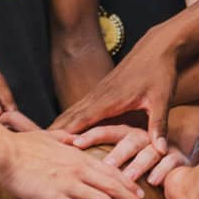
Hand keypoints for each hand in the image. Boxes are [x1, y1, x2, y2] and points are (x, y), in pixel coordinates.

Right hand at [0, 127, 147, 198]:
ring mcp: (68, 185)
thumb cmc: (21, 144)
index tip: (138, 192)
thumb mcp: (48, 136)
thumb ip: (64, 138)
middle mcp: (78, 170)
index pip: (110, 170)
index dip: (127, 183)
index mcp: (77, 155)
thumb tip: (73, 137)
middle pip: (113, 186)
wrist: (3, 152)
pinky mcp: (55, 198)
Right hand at [53, 30, 178, 149]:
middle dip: (55, 131)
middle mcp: (100, 95)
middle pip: (72, 116)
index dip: (67, 132)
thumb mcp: (162, 100)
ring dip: (59, 124)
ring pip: (74, 111)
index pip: (83, 119)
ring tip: (43, 141)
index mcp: (111, 99)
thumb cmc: (160, 72)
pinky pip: (82, 107)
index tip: (50, 145)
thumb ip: (158, 125)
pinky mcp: (103, 90)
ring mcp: (100, 92)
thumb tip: (161, 150)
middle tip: (36, 148)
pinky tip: (64, 127)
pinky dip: (70, 118)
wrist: (158, 47)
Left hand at [71, 123, 189, 186]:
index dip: (91, 136)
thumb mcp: (121, 147)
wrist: (175, 147)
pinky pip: (170, 162)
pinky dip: (162, 171)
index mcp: (126, 131)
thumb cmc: (140, 152)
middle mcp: (143, 136)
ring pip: (149, 152)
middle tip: (105, 165)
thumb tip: (64, 151)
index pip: (106, 130)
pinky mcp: (178, 157)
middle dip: (118, 153)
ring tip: (128, 177)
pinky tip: (154, 181)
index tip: (74, 144)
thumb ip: (97, 153)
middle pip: (129, 141)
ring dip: (139, 164)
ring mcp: (161, 146)